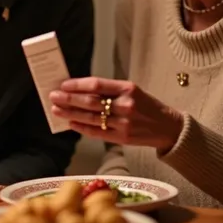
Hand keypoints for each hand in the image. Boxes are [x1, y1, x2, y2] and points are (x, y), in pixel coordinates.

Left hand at [49, 77, 183, 151]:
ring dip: (71, 114)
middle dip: (69, 99)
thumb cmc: (146, 105)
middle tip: (54, 97)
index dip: (77, 85)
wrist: (168, 127)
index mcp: (128, 88)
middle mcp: (126, 105)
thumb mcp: (132, 90)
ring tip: (57, 110)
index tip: (63, 85)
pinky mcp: (123, 138)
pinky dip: (82, 128)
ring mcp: (124, 123)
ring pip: (91, 118)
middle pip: (91, 102)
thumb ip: (109, 90)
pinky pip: (97, 133)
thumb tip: (79, 90)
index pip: (96, 84)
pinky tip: (71, 124)